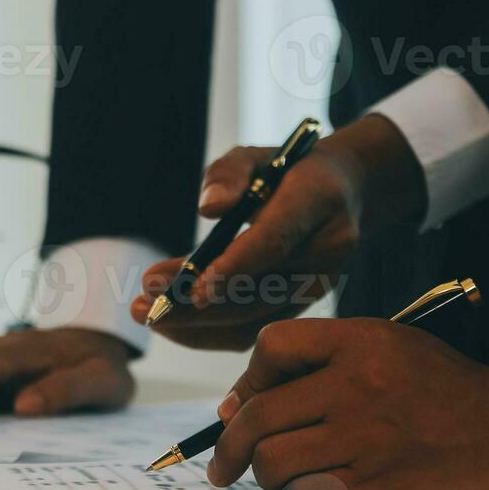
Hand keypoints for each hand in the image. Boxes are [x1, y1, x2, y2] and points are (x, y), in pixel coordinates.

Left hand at [131, 115, 426, 350]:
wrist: (342, 193)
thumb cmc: (287, 171)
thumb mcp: (256, 156)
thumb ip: (230, 174)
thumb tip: (208, 207)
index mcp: (319, 203)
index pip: (275, 242)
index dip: (234, 267)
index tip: (193, 288)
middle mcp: (326, 251)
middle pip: (258, 291)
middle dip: (196, 304)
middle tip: (145, 301)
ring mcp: (318, 285)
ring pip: (252, 318)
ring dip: (194, 323)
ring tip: (145, 312)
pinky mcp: (300, 307)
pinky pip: (252, 330)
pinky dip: (207, 333)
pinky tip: (169, 323)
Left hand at [206, 319, 488, 489]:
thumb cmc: (440, 389)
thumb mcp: (384, 347)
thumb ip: (314, 362)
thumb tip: (232, 408)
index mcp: (360, 341)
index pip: (272, 346)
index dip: (246, 379)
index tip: (239, 407)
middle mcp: (359, 385)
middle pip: (257, 415)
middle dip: (228, 447)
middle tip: (223, 467)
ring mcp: (368, 437)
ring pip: (273, 461)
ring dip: (267, 474)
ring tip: (284, 473)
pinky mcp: (379, 485)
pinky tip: (320, 489)